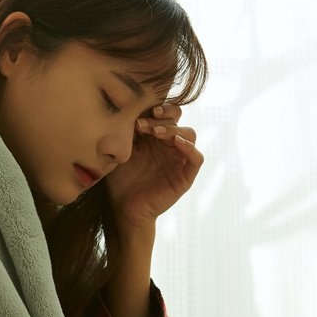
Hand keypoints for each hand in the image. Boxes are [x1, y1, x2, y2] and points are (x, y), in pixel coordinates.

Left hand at [104, 103, 202, 234]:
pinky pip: (196, 158)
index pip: (164, 113)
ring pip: (189, 134)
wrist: (123, 208)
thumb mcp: (121, 150)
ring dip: (173, 129)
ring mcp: (180, 159)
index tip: (138, 113)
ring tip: (155, 133)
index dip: (156, 108)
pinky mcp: (185, 176)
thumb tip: (127, 108)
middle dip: (162, 116)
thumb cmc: (120, 179)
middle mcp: (170, 144)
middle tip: (143, 122)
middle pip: (177, 118)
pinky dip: (189, 148)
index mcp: (155, 136)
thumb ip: (128, 130)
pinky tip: (176, 142)